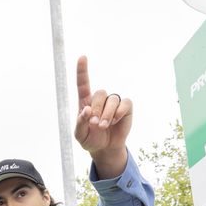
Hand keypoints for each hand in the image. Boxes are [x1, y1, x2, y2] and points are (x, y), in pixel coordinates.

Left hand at [74, 55, 130, 177]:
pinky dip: (119, 113)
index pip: (83, 83)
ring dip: (107, 114)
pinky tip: (116, 121)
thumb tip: (86, 110)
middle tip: (95, 123)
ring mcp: (114, 102)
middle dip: (97, 109)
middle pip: (99, 93)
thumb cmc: (90, 139)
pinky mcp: (126, 107)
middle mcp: (100, 99)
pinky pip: (125, 103)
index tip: (82, 57)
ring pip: (112, 99)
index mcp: (86, 102)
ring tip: (103, 126)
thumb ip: (80, 123)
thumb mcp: (80, 135)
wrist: (105, 148)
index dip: (82, 70)